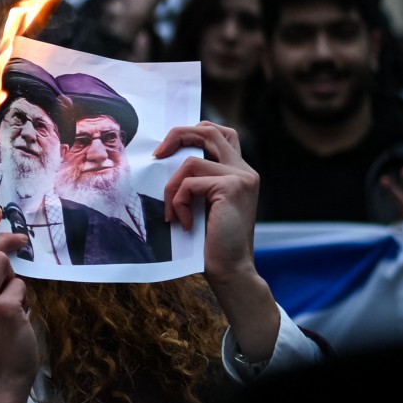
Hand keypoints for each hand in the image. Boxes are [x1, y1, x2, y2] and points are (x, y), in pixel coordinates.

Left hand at [156, 121, 256, 278]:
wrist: (231, 272)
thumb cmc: (212, 243)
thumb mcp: (204, 205)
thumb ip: (197, 181)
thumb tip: (164, 159)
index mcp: (241, 173)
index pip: (220, 133)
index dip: (194, 131)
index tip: (168, 148)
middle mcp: (245, 171)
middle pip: (209, 131)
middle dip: (178, 136)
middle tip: (157, 154)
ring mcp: (241, 177)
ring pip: (191, 162)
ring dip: (172, 188)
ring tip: (173, 214)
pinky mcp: (232, 187)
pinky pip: (189, 184)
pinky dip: (178, 203)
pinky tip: (184, 224)